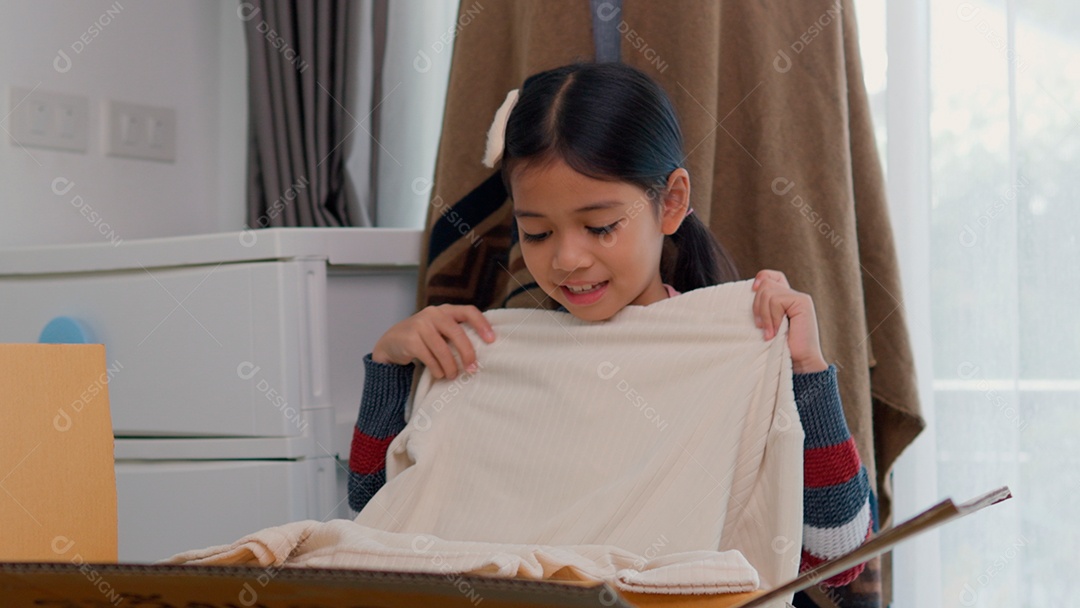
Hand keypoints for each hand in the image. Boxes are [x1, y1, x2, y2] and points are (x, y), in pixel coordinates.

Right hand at [371, 304, 495, 378]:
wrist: (392, 342)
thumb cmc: (424, 338)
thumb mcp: (440, 330)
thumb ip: (457, 334)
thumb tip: (482, 352)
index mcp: (446, 310)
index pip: (468, 311)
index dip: (482, 324)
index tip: (492, 340)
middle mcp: (433, 313)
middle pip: (457, 333)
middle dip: (467, 353)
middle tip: (473, 368)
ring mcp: (420, 325)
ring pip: (442, 349)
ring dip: (450, 366)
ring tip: (452, 376)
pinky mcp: (410, 339)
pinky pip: (429, 358)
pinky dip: (437, 369)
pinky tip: (439, 374)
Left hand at [751, 270, 827, 373]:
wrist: (798, 365)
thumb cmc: (780, 349)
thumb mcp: (765, 326)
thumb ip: (762, 309)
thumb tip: (749, 292)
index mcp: (784, 300)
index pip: (771, 276)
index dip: (761, 278)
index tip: (752, 290)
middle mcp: (793, 296)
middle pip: (765, 284)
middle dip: (757, 306)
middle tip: (761, 328)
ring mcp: (799, 298)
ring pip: (768, 292)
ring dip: (764, 315)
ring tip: (770, 333)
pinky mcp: (802, 302)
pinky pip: (776, 300)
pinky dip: (772, 318)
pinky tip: (777, 332)